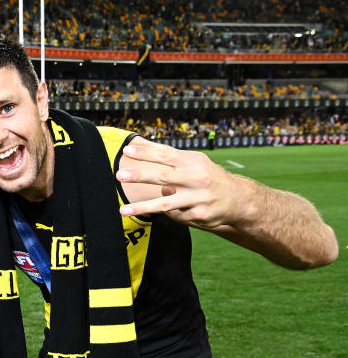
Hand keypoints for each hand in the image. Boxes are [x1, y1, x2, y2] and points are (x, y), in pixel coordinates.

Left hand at [116, 138, 243, 230]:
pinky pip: (174, 215)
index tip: (127, 150)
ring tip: (122, 210)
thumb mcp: (191, 161)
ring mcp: (197, 198)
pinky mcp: (198, 214)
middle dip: (140, 176)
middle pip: (164, 177)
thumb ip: (165, 155)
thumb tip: (138, 142)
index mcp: (193, 162)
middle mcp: (196, 179)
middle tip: (119, 174)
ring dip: (142, 207)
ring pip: (165, 204)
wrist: (237, 199)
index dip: (146, 152)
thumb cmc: (206, 176)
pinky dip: (169, 213)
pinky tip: (172, 211)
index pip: (166, 155)